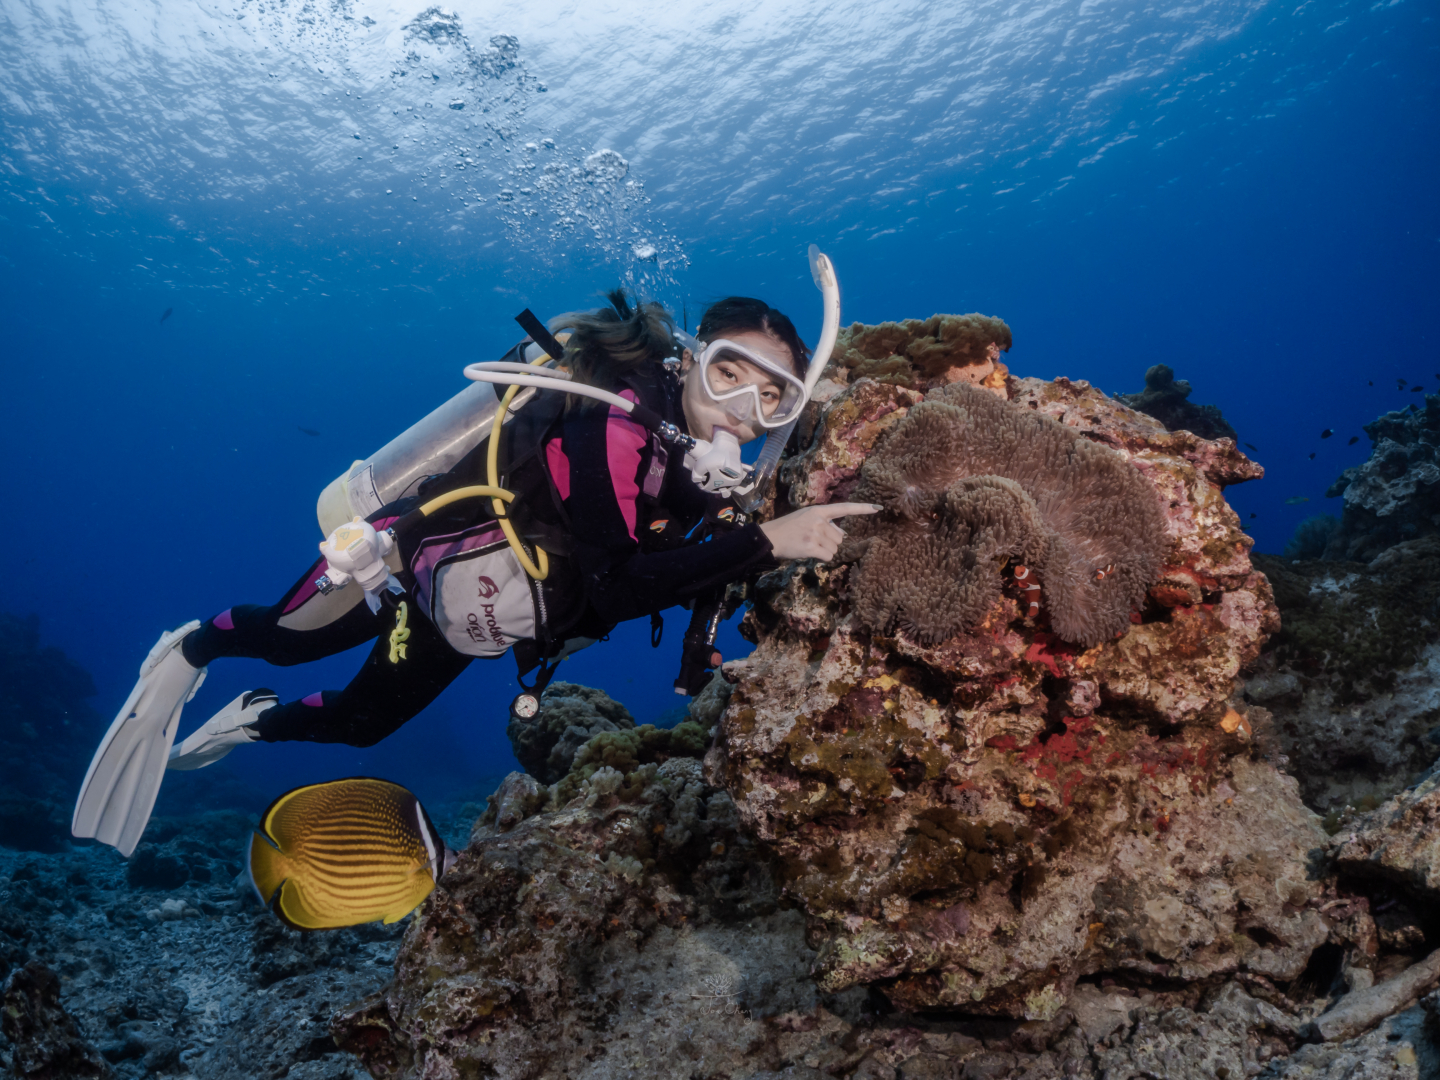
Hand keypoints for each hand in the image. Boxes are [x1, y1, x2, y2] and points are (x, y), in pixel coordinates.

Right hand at [759, 503, 881, 561]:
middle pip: (840, 537)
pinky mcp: (811, 547)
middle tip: (813, 540)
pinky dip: (822, 558)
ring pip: (835, 548)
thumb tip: (843, 533)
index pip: (845, 508)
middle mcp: (819, 520)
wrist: (770, 538)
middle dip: (830, 542)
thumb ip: (825, 522)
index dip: (863, 509)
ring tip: (809, 546)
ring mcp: (815, 533)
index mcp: (819, 510)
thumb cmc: (789, 528)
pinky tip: (810, 553)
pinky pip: (828, 557)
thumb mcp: (807, 518)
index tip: (879, 508)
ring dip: (825, 551)